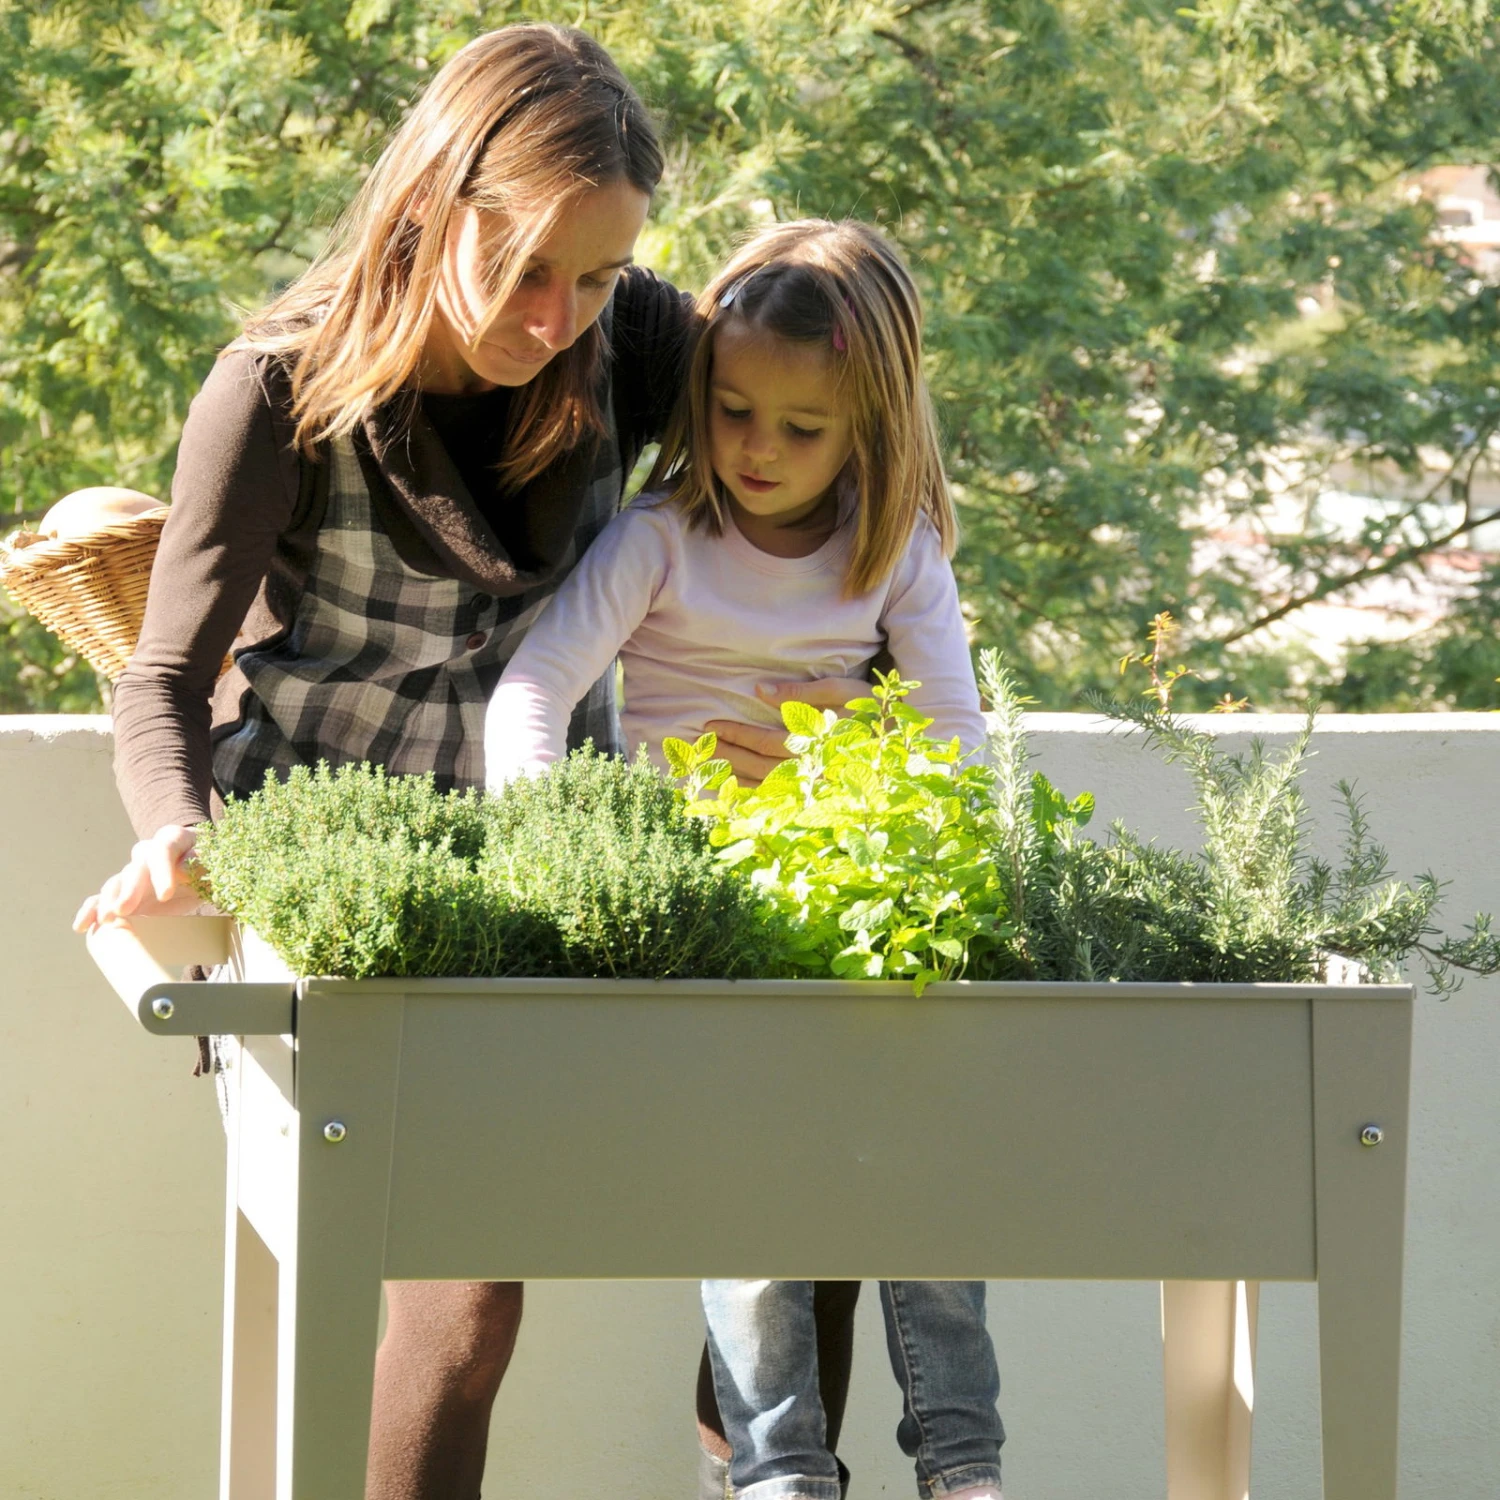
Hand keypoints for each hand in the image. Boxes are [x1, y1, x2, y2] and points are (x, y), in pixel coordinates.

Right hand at [72, 824, 203, 932]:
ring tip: (107, 919)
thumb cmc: (212, 866)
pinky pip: (101, 898)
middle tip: (125, 909)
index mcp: (173, 839)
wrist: (203, 872)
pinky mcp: (123, 893)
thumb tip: (180, 868)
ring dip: (109, 901)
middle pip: (135, 868)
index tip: (166, 894)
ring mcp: (132, 873)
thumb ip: (202, 863)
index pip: (163, 850)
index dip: (162, 872)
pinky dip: (91, 910)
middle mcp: (148, 853)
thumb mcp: (215, 863)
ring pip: (116, 882)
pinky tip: (83, 925)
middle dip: (130, 889)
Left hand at [705, 676, 871, 786]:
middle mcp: (814, 770)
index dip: (737, 735)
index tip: (711, 726)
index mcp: (817, 743)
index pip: (766, 742)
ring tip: (705, 765)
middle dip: (727, 756)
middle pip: (760, 768)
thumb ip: (801, 692)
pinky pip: (780, 801)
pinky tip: (731, 792)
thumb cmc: (872, 710)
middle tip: (699, 746)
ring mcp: (816, 788)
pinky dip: (753, 799)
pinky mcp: (818, 797)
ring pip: (766, 788)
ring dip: (733, 778)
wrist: (903, 744)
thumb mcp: (842, 690)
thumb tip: (759, 691)